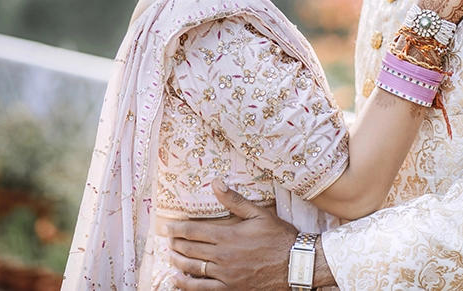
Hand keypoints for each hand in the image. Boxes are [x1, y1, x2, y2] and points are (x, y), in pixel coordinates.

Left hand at [167, 180, 297, 290]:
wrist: (296, 265)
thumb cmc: (279, 237)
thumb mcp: (259, 214)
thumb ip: (234, 200)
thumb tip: (215, 183)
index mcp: (228, 236)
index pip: (193, 231)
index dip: (177, 229)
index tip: (166, 228)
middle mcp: (223, 256)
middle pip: (190, 250)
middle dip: (175, 244)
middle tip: (166, 241)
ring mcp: (226, 275)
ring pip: (193, 269)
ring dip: (178, 263)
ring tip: (170, 257)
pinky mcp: (232, 289)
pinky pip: (203, 289)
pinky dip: (187, 286)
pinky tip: (178, 281)